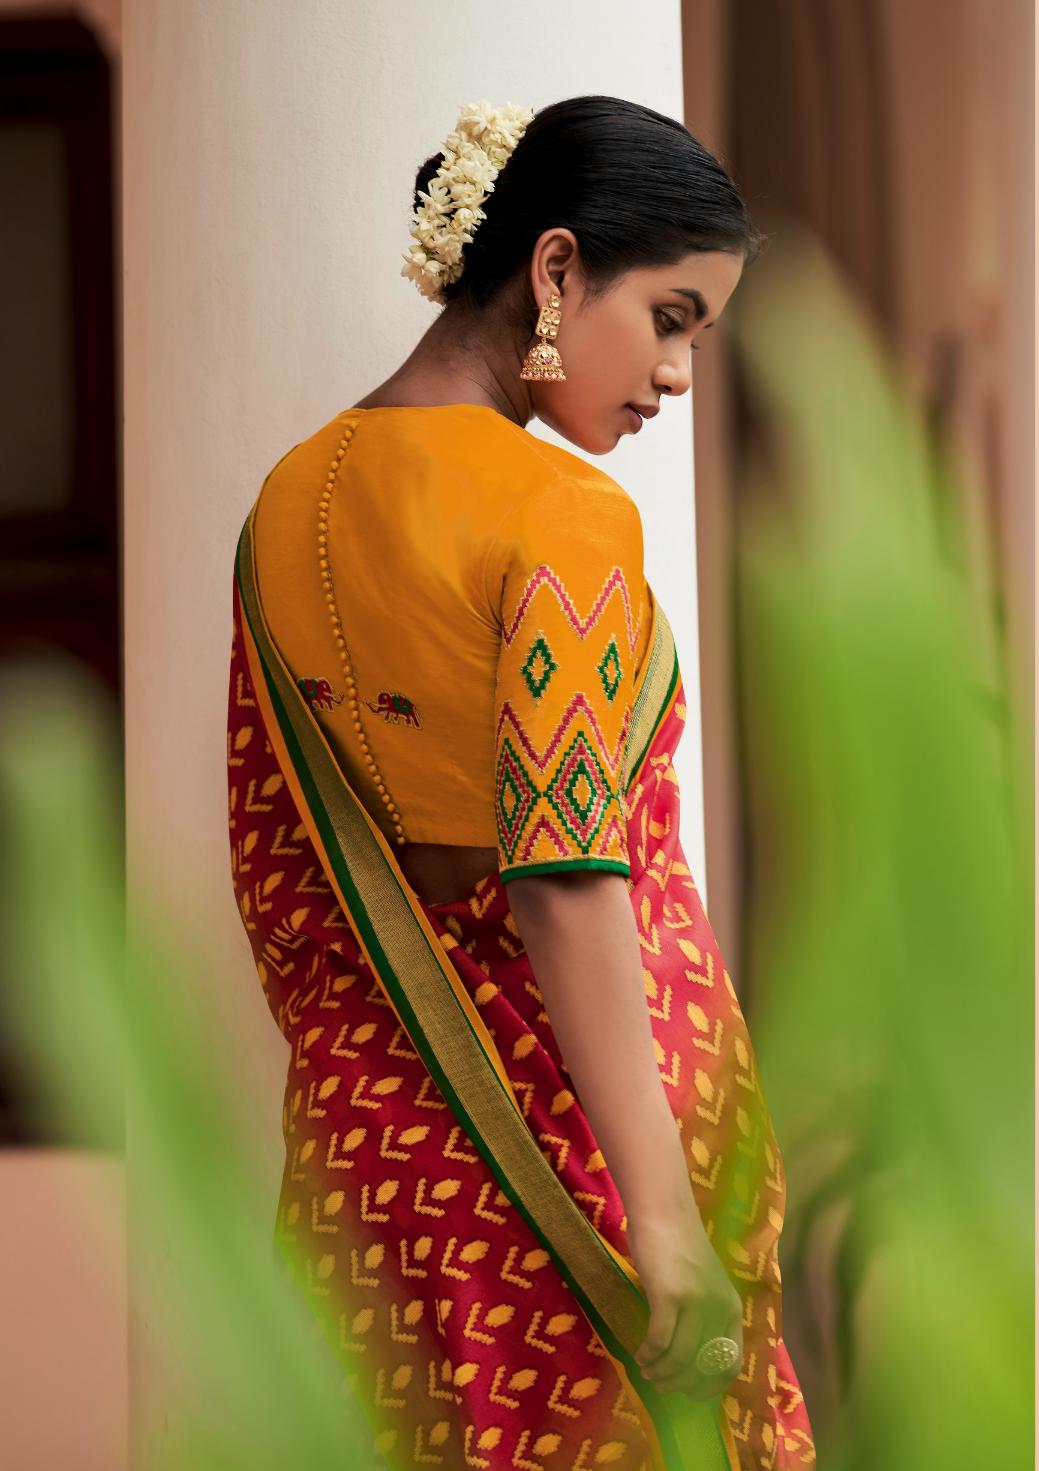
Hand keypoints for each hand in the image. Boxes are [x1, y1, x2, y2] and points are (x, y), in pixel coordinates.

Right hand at [627, 1210, 743, 1400]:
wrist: (663, 1212)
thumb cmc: (678, 1245)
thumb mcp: (703, 1284)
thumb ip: (703, 1314)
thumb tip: (689, 1357)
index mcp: (731, 1307)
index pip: (731, 1363)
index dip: (710, 1385)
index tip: (690, 1394)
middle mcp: (719, 1308)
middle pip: (702, 1365)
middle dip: (681, 1383)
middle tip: (662, 1386)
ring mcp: (696, 1302)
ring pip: (679, 1358)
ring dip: (661, 1372)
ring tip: (647, 1372)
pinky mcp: (670, 1296)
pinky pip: (659, 1341)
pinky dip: (648, 1354)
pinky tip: (639, 1355)